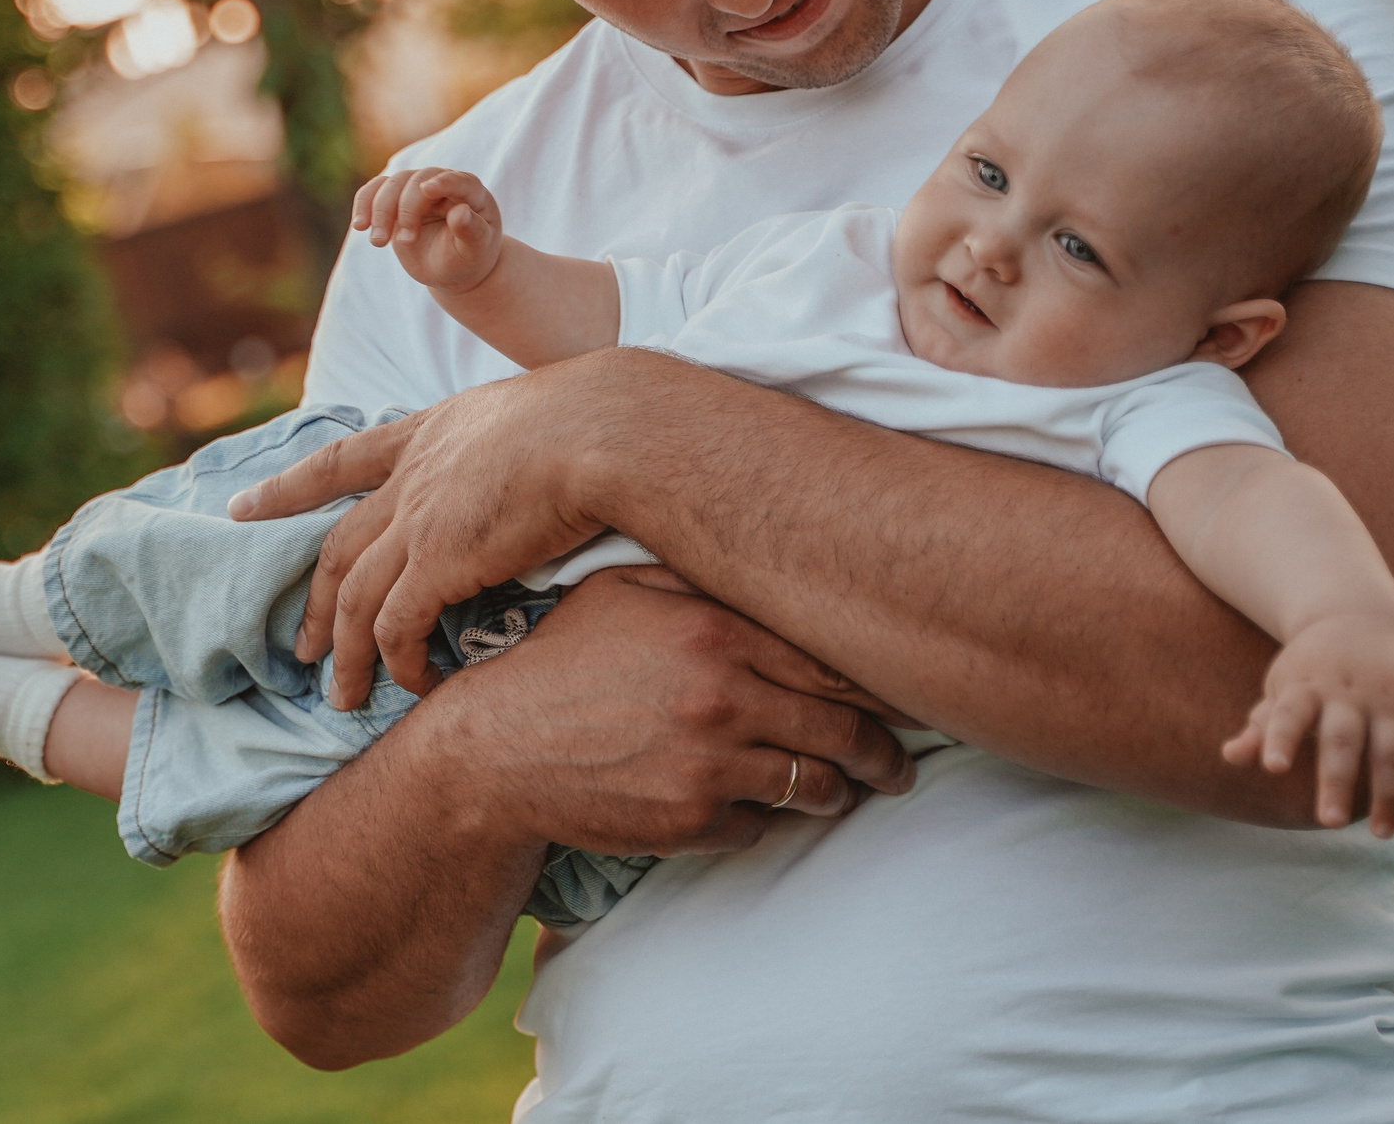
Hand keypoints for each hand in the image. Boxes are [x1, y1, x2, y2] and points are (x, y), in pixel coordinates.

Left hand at [232, 358, 623, 707]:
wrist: (604, 429)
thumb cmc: (598, 420)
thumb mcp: (535, 415)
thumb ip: (514, 448)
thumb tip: (543, 468)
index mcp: (428, 433)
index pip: (340, 461)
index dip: (288, 488)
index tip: (244, 509)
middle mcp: (410, 477)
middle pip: (338, 549)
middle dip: (312, 603)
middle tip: (299, 648)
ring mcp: (416, 520)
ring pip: (353, 599)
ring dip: (345, 654)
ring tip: (342, 697)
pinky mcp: (437, 562)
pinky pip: (396, 627)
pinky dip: (397, 663)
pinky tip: (412, 686)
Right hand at [351, 167, 502, 293]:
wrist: (450, 268)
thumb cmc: (468, 257)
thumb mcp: (475, 250)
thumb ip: (471, 230)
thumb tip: (461, 212)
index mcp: (470, 193)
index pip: (458, 180)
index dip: (444, 182)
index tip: (428, 189)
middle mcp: (441, 183)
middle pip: (417, 182)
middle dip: (407, 210)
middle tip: (405, 242)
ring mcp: (415, 188)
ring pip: (392, 184)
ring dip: (380, 211)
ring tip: (378, 243)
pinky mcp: (394, 198)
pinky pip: (373, 191)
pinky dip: (363, 205)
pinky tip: (360, 225)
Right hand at [421, 570, 917, 856]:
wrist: (490, 752)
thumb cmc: (555, 663)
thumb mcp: (616, 592)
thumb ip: (695, 580)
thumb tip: (766, 567)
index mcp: (711, 630)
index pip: (830, 659)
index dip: (879, 682)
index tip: (902, 692)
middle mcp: (721, 696)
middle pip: (843, 729)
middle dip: (882, 752)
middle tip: (898, 763)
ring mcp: (709, 764)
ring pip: (814, 785)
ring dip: (838, 792)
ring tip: (845, 791)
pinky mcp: (691, 821)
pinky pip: (760, 827)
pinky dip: (764, 819)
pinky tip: (756, 806)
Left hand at [1222, 613, 1393, 835]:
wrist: (1357, 619)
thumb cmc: (1309, 670)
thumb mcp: (1281, 689)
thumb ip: (1262, 727)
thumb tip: (1230, 757)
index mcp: (1304, 688)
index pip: (1289, 713)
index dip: (1280, 739)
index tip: (1273, 767)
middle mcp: (1348, 694)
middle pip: (1342, 740)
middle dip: (1338, 781)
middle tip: (1329, 822)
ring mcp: (1389, 700)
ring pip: (1393, 750)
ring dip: (1390, 793)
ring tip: (1381, 833)